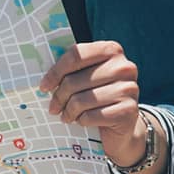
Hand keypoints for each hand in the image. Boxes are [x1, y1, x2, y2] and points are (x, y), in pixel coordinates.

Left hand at [37, 40, 146, 167]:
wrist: (122, 124)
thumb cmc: (97, 94)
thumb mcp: (85, 76)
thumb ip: (71, 69)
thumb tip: (43, 78)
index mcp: (111, 50)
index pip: (75, 55)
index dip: (55, 72)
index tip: (44, 86)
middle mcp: (124, 67)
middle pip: (74, 80)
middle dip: (59, 96)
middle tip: (53, 107)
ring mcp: (129, 88)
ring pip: (81, 100)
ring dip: (69, 111)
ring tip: (66, 116)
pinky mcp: (129, 110)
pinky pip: (92, 116)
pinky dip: (82, 121)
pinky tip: (82, 121)